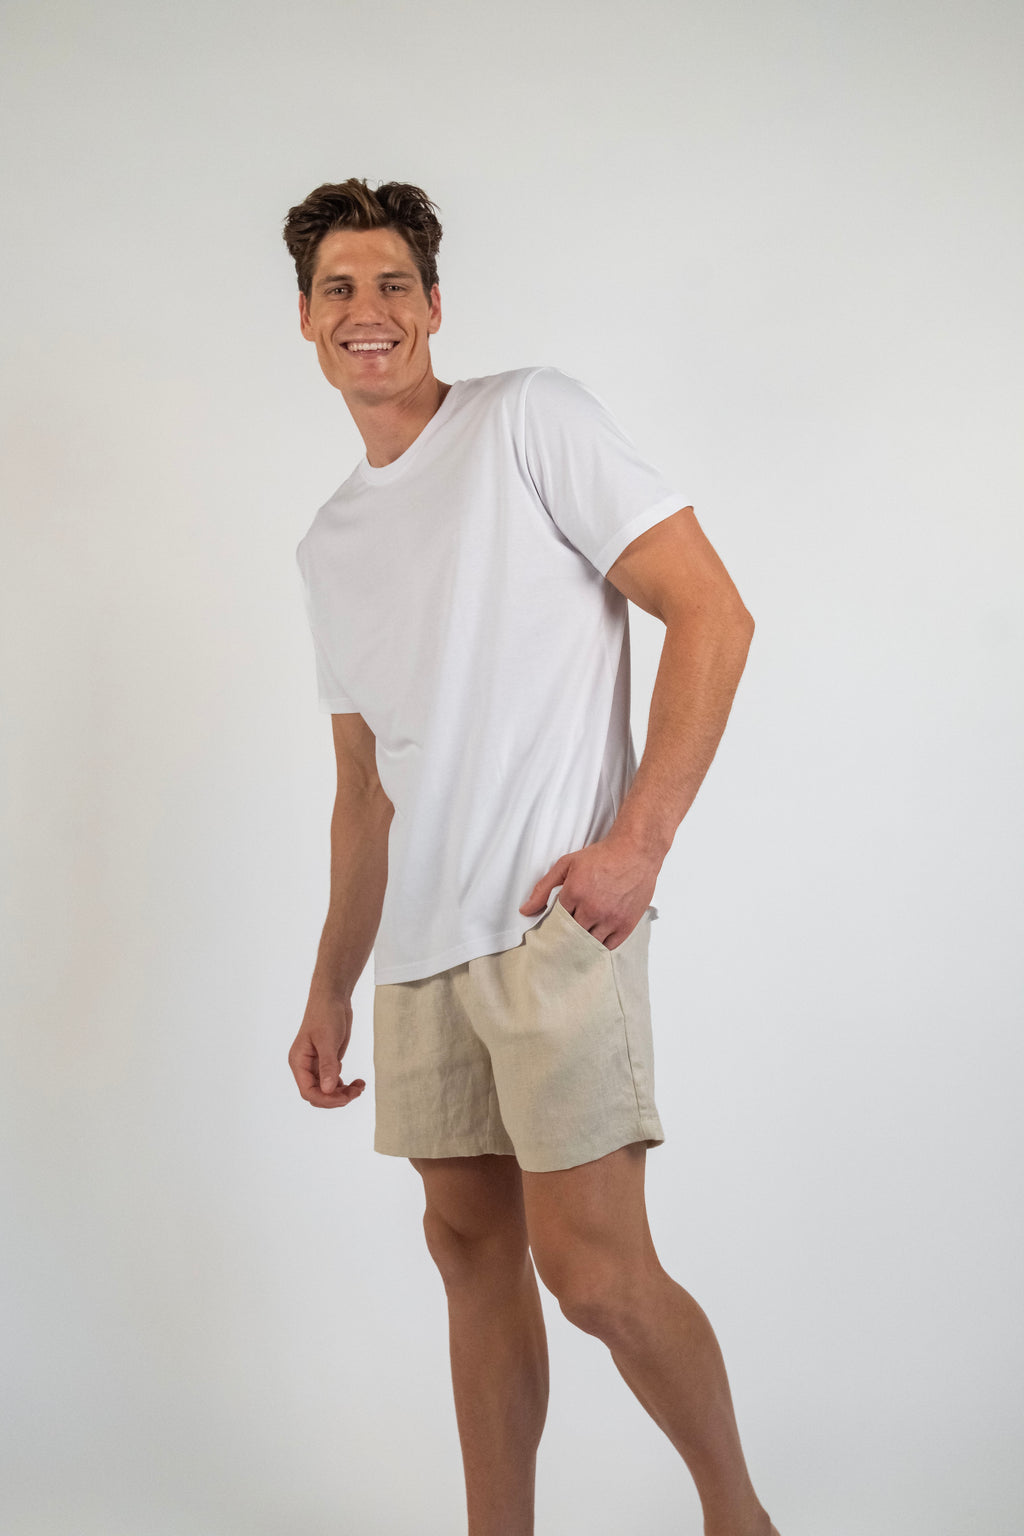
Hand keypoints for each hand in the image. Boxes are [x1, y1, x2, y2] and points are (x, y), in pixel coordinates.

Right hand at [288, 992, 365, 1108]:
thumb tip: (327, 1090)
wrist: (333, 998)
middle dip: (337, 1097)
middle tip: (356, 1092)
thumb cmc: (325, 1015)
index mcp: (299, 1062)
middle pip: (318, 1094)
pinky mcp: (327, 1062)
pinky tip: (357, 1082)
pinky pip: (334, 1082)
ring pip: (327, 1091)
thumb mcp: (327, 1040)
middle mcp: (305, 1067)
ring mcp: (316, 1065)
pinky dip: (345, 1086)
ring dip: (343, 1093)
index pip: (308, 1091)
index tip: (345, 1098)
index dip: (326, 1099)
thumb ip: (327, 1066)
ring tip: (360, 1086)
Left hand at [518, 832, 657, 949]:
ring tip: (578, 939)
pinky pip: (608, 946)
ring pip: (588, 943)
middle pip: (570, 935)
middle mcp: (592, 909)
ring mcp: (610, 918)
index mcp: (575, 893)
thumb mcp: (567, 864)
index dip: (553, 924)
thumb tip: (525, 910)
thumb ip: (543, 887)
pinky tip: (596, 938)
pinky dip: (600, 945)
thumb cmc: (603, 856)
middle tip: (563, 937)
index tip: (553, 926)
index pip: (555, 921)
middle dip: (565, 936)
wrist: (635, 851)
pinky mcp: (626, 924)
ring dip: (582, 943)